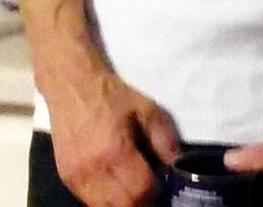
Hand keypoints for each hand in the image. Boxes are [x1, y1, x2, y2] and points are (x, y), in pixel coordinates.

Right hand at [47, 67, 179, 206]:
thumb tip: (178, 165)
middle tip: (152, 196)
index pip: (140, 190)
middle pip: (123, 206)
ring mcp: (76, 178)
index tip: (165, 190)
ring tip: (136, 193)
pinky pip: (89, 202)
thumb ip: (164, 138)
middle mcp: (93, 170)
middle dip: (142, 204)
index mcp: (115, 151)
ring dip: (123, 205)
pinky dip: (106, 202)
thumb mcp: (145, 108)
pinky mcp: (66, 179)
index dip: (157, 195)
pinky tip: (116, 189)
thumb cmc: (111, 95)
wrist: (72, 85)